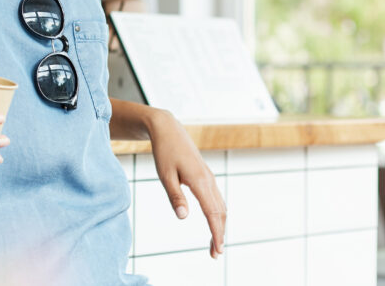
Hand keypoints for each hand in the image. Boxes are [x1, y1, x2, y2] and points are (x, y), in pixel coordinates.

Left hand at [147, 109, 226, 257]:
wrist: (168, 129)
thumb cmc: (164, 152)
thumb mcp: (165, 175)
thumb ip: (175, 196)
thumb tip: (184, 217)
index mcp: (199, 181)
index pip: (213, 212)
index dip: (216, 233)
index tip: (218, 250)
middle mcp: (208, 180)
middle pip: (220, 212)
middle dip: (220, 234)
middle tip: (215, 254)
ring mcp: (209, 177)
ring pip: (221, 206)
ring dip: (220, 225)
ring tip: (214, 243)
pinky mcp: (206, 176)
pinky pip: (216, 198)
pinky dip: (217, 214)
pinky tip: (214, 222)